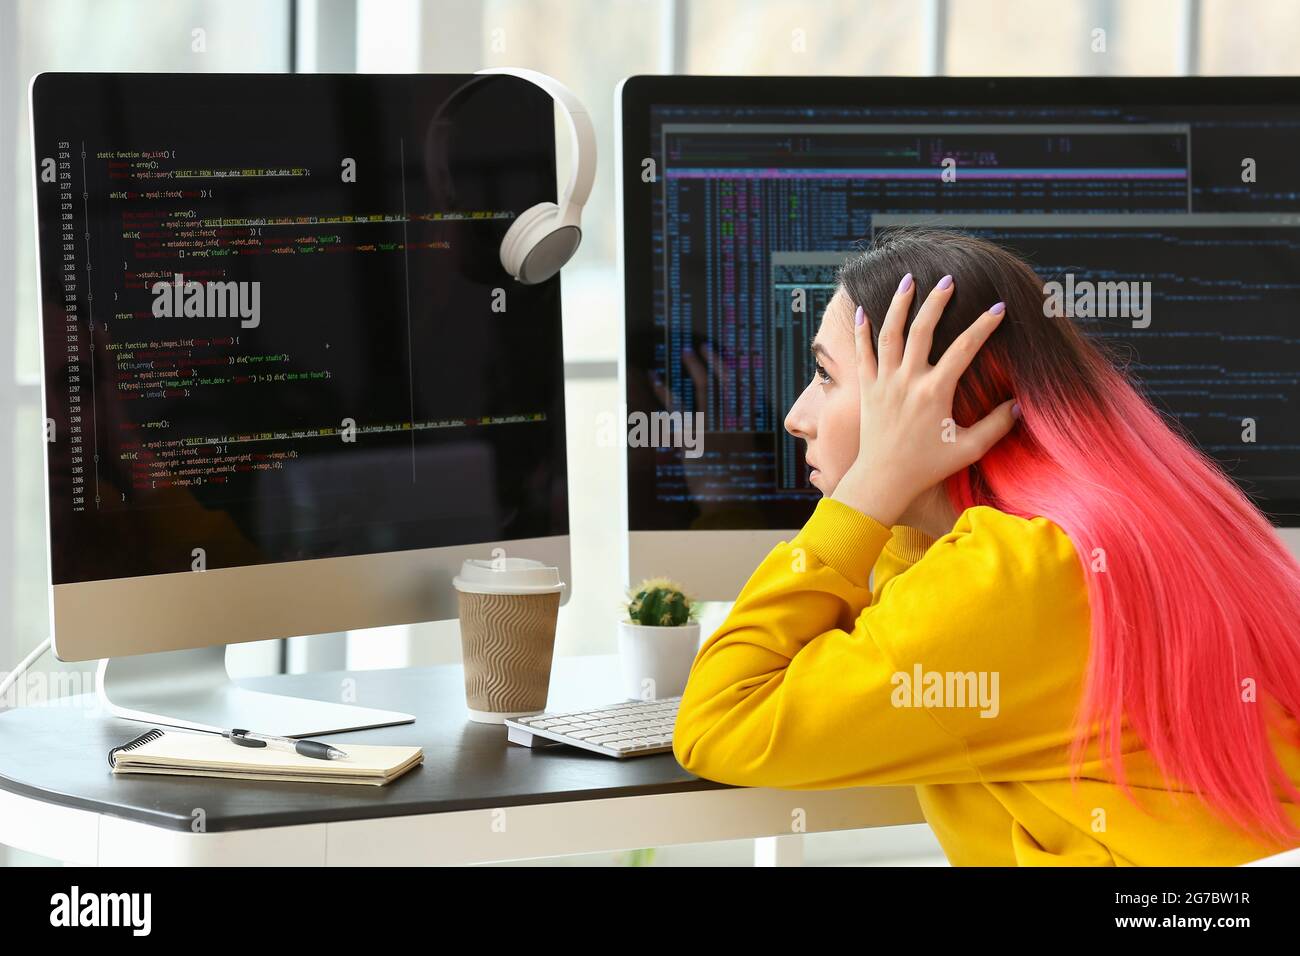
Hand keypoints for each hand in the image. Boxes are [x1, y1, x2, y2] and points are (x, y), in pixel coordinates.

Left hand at [831, 273, 1018, 526]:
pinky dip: (862, 331)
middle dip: (936, 302)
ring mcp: (884, 382)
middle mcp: (908, 381)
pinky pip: (862, 353)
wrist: (883, 479)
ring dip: (898, 305)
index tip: (998, 308)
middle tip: (947, 279)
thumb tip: (1020, 405)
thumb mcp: (968, 448)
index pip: (964, 349)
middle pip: (921, 331)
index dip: (983, 326)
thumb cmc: (927, 466)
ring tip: (907, 281)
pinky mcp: (867, 389)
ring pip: (889, 334)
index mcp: (935, 392)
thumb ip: (997, 425)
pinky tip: (863, 311)